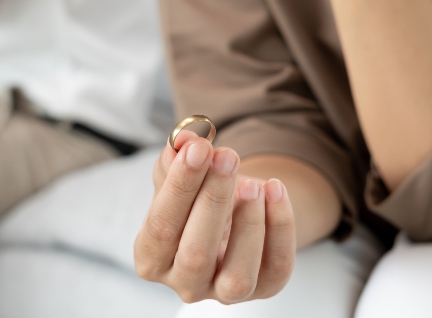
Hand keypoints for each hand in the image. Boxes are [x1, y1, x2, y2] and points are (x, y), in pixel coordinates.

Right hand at [133, 131, 295, 303]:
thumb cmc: (197, 197)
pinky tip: (275, 190)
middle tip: (227, 156)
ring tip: (253, 183)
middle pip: (195, 254)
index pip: (160, 227)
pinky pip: (276, 268)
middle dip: (212, 200)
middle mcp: (185, 283)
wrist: (233, 213)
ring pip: (237, 276)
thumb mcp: (182, 176)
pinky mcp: (264, 289)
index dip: (179, 187)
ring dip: (247, 224)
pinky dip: (280, 227)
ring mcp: (224, 293)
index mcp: (152, 258)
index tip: (197, 148)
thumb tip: (184, 138)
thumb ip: (177, 158)